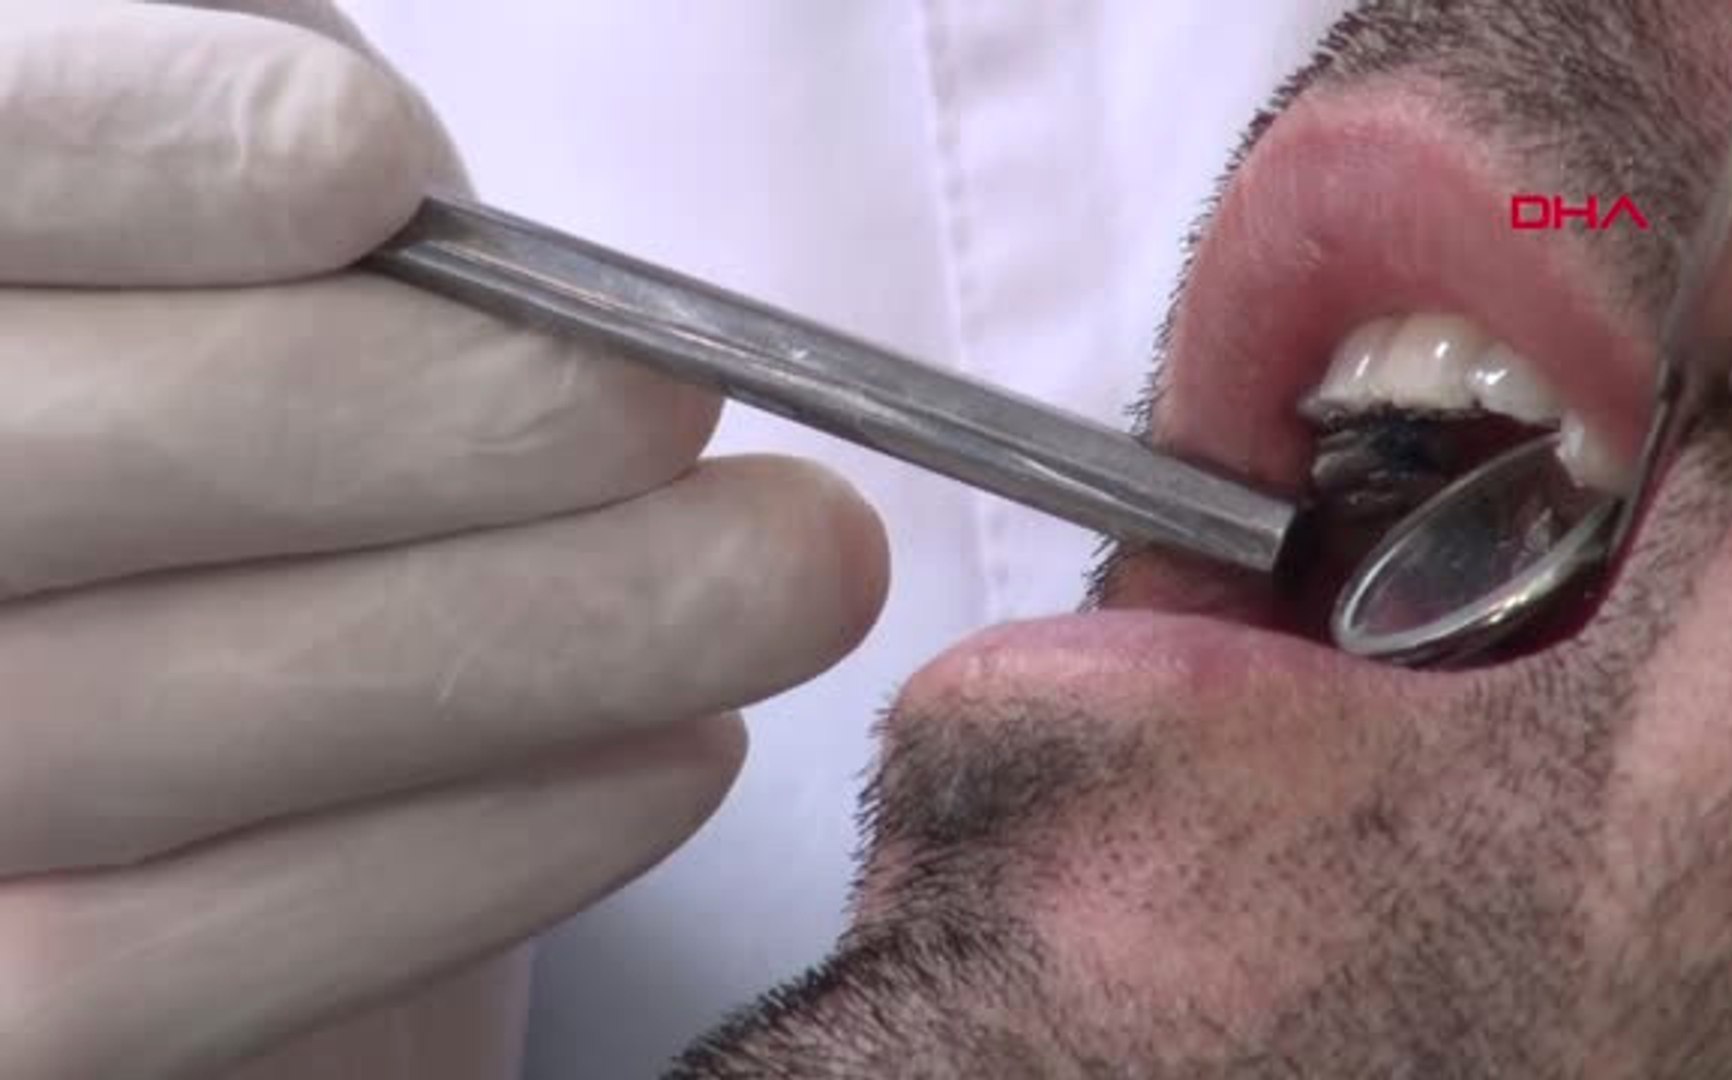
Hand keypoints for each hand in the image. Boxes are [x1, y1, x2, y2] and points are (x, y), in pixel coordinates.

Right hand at [0, 4, 888, 1077]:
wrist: (255, 664)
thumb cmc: (279, 387)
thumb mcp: (238, 217)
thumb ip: (258, 150)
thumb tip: (391, 186)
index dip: (150, 155)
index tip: (385, 175)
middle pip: (58, 468)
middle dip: (440, 421)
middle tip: (691, 405)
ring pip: (135, 731)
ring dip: (538, 644)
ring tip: (791, 576)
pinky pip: (168, 967)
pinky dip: (469, 860)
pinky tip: (685, 757)